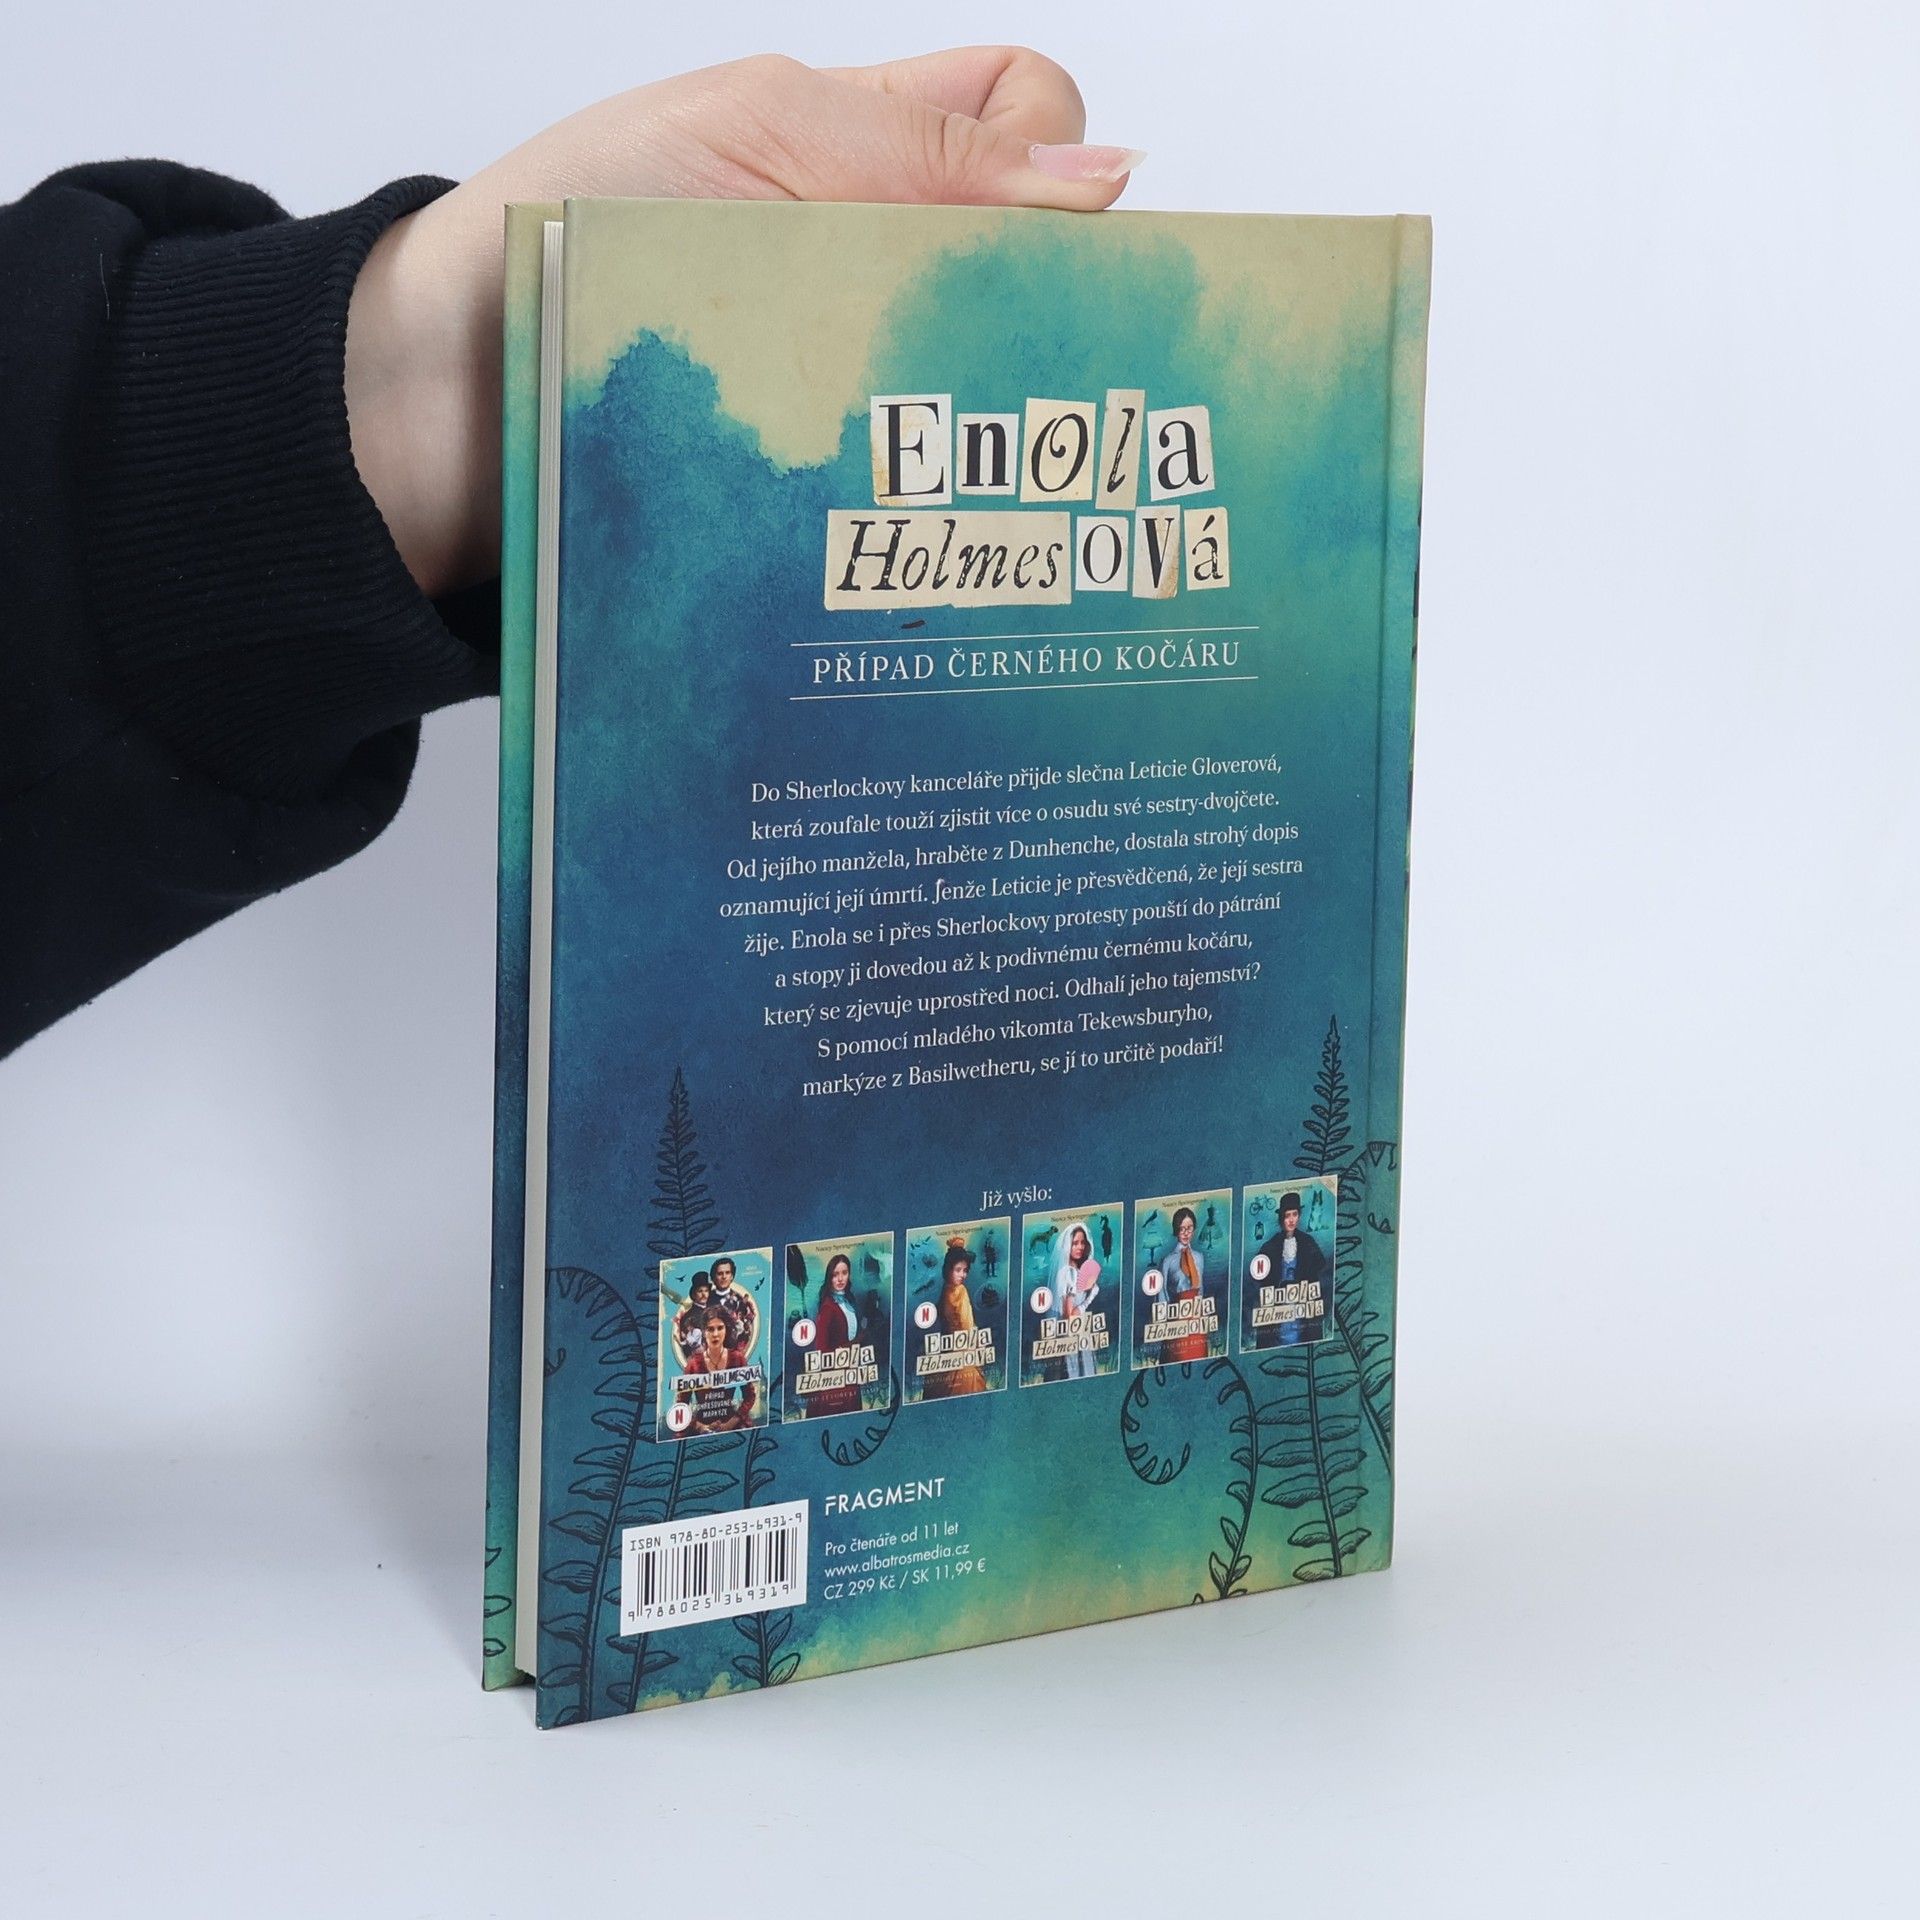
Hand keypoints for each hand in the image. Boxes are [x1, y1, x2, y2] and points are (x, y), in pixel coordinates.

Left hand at [346, 47, 1141, 596]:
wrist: (443, 393)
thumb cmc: (568, 228)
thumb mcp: (748, 134)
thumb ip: (922, 146)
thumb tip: (1110, 181)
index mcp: (868, 147)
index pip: (1028, 113)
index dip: (1050, 153)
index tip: (1030, 226)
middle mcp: (878, 261)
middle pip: (1033, 266)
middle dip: (1054, 308)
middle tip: (1035, 367)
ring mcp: (858, 374)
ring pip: (991, 393)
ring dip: (1002, 421)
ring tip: (989, 460)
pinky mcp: (829, 479)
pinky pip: (919, 489)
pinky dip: (940, 500)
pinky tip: (941, 518)